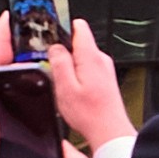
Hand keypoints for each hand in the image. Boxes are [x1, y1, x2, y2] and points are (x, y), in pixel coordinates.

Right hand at [27, 14, 131, 157]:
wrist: (109, 131)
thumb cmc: (90, 113)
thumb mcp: (65, 87)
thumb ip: (59, 62)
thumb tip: (55, 47)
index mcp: (91, 56)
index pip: (78, 26)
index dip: (62, 27)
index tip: (49, 35)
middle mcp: (101, 59)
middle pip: (77, 42)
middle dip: (62, 52)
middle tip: (50, 68)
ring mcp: (104, 68)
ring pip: (81, 57)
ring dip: (69, 66)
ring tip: (62, 84)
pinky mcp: (105, 78)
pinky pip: (86, 68)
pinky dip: (77, 75)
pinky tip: (72, 91)